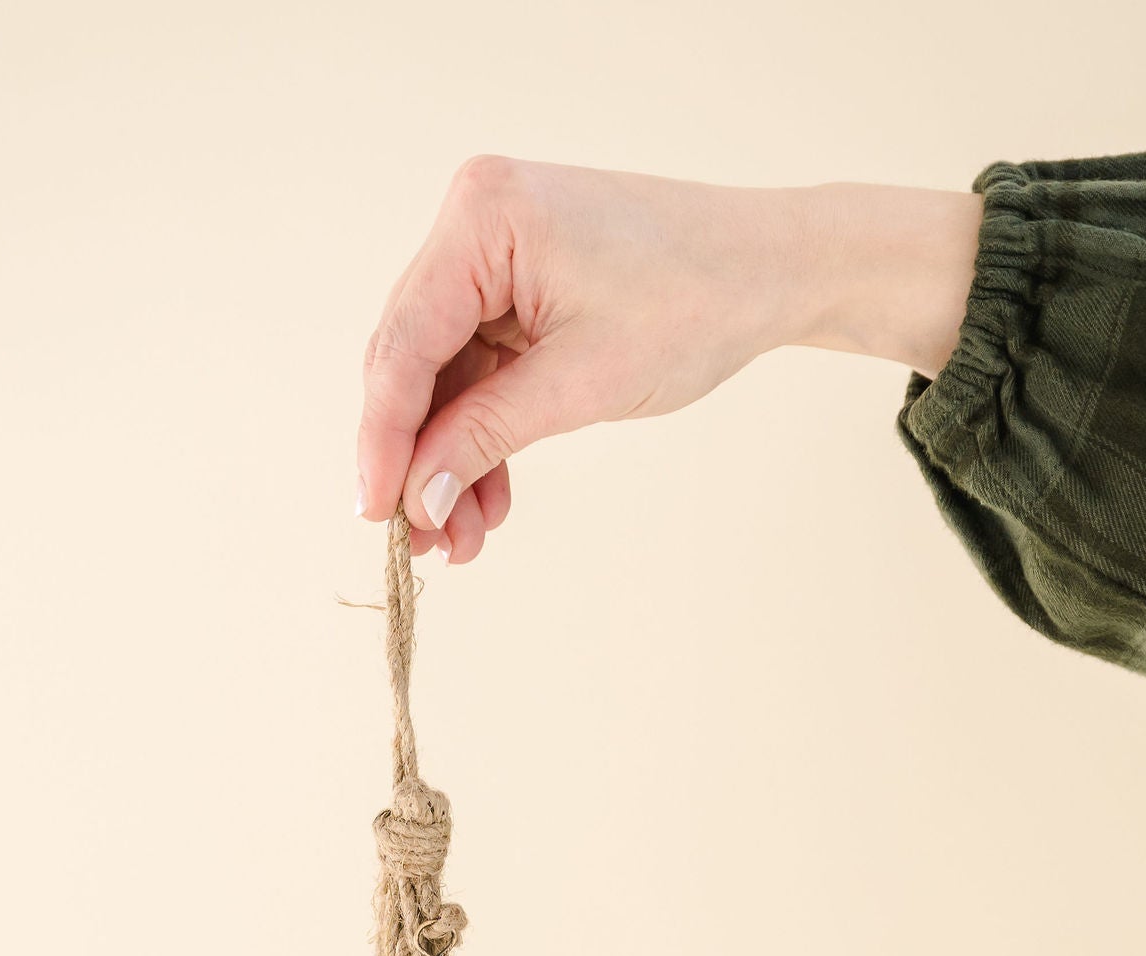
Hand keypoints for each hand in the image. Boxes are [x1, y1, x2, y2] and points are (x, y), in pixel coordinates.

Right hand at [356, 157, 982, 562]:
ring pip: (445, 381)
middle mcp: (475, 224)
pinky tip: (490, 500)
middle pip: (414, 363)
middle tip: (422, 545)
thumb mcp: (581, 384)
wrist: (771, 270)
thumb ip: (485, 437)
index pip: (405, 345)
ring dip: (452, 463)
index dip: (383, 440)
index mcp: (482, 218)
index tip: (374, 516)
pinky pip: (480, 375)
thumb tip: (416, 499)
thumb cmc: (695, 302)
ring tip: (465, 540)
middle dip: (420, 461)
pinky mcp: (516, 290)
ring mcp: (493, 257)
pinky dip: (484, 438)